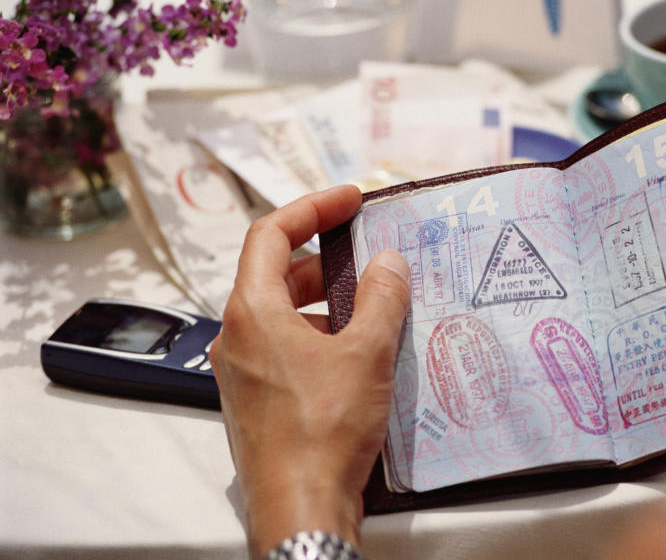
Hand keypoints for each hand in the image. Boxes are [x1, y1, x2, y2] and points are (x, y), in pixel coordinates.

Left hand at [209, 185, 410, 557]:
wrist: (302, 506)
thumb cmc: (321, 433)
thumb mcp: (366, 353)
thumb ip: (380, 298)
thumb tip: (387, 265)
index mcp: (252, 312)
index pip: (271, 234)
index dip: (312, 208)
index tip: (348, 200)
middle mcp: (238, 336)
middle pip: (275, 272)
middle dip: (323, 257)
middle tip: (365, 251)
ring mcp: (244, 370)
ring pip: (282, 312)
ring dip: (324, 300)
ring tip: (371, 303)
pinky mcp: (259, 398)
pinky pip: (286, 347)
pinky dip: (319, 335)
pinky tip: (358, 351)